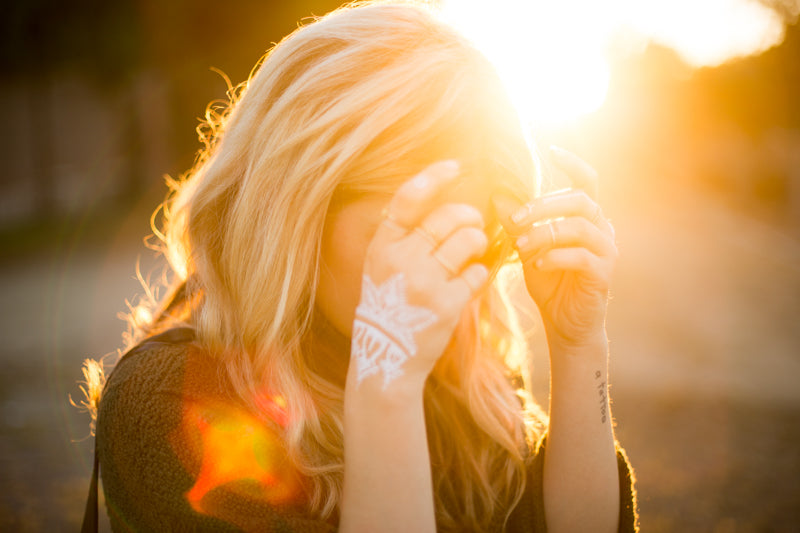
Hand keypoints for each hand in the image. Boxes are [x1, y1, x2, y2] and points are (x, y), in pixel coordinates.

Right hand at [351, 160, 488, 390]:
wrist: (386, 358)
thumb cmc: (389, 307)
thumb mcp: (381, 268)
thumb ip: (405, 238)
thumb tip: (450, 208)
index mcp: (382, 247)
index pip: (407, 199)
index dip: (433, 177)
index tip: (455, 165)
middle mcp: (401, 260)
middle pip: (449, 217)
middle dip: (469, 217)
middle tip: (474, 225)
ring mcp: (423, 283)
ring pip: (469, 240)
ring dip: (478, 242)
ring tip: (472, 252)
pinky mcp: (446, 305)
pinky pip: (478, 273)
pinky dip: (479, 273)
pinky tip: (469, 281)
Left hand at [493, 147, 616, 348]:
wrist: (565, 324)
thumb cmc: (549, 282)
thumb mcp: (527, 249)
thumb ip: (517, 224)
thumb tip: (497, 194)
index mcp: (584, 217)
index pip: (587, 181)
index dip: (573, 163)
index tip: (551, 150)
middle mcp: (601, 228)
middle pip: (579, 200)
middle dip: (543, 205)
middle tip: (516, 219)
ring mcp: (607, 250)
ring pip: (580, 226)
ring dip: (545, 233)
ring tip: (521, 246)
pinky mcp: (604, 274)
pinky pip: (583, 256)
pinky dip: (556, 256)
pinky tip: (537, 265)